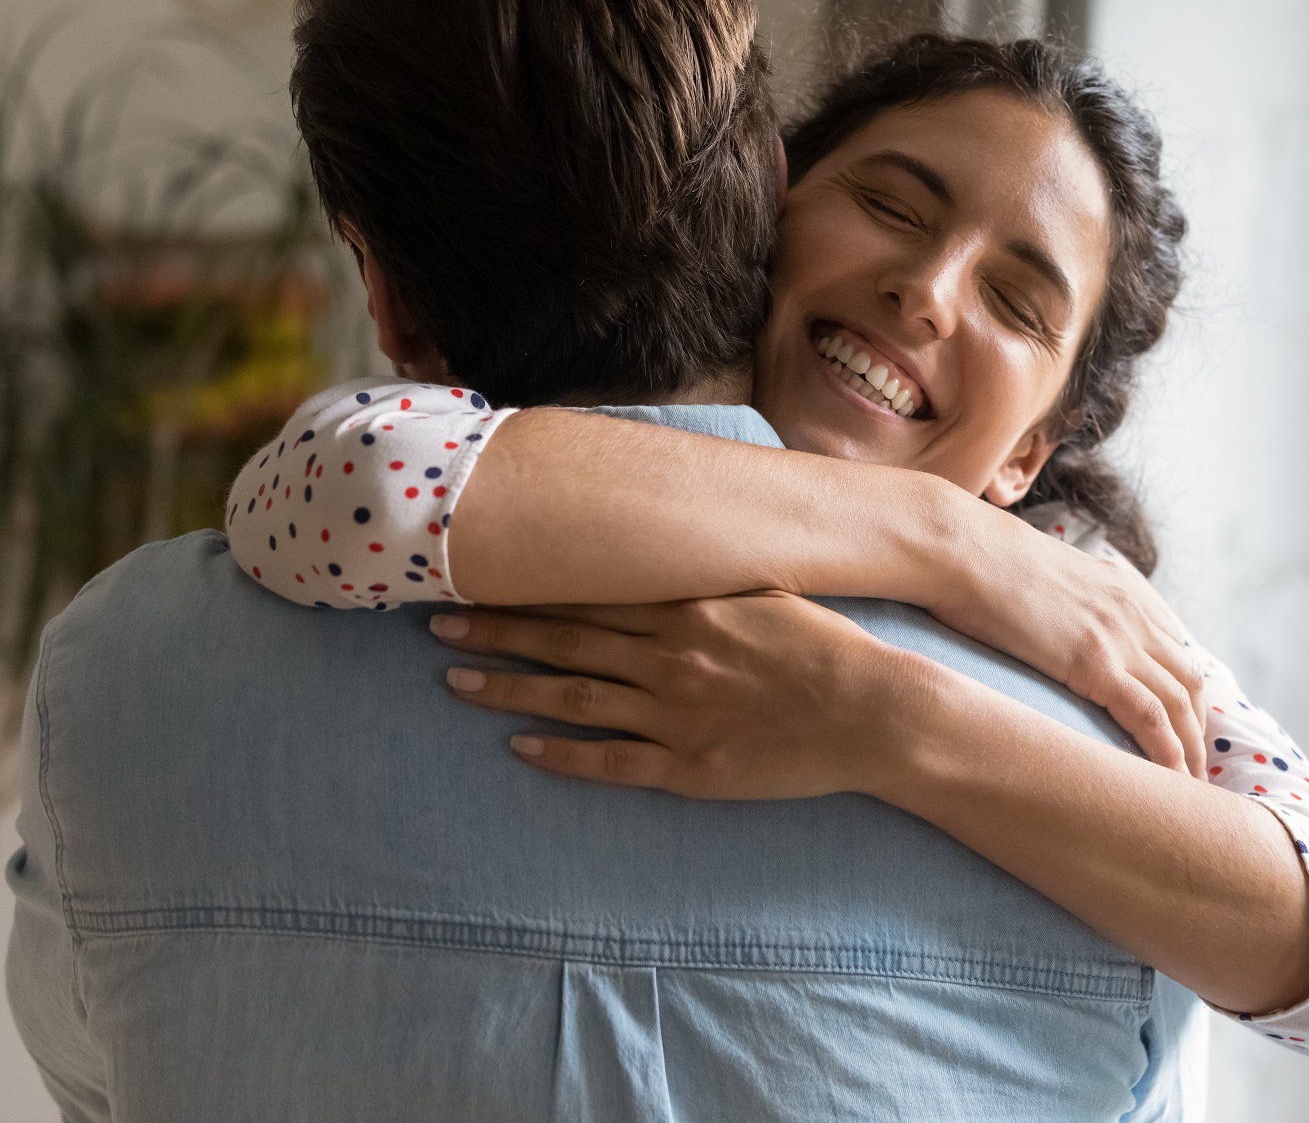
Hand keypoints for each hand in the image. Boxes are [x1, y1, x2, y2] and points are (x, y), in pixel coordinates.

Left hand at [429, 597, 937, 799]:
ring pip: (574, 698)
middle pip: (565, 641)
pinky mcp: (689, 768)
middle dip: (496, 630)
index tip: (476, 576)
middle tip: (435, 622)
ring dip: (510, 688)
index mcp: (689, 610)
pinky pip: (610, 762)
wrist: (873, 712)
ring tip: (454, 680)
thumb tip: (668, 540)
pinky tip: (519, 747)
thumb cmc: (827, 647)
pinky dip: (561, 755)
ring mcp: (676, 715)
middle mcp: (672, 658)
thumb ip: (712, 574)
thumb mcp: (769, 590)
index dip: (527, 587)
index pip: (589, 594)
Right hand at [923, 509, 1206, 777]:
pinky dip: (1167, 753)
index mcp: (1123, 588)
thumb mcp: (1042, 576)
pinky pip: (1149, 717)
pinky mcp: (1096, 662)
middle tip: (1192, 772)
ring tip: (1187, 792)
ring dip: (1190, 751)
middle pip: (1189, 681)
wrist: (960, 549)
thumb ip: (1066, 603)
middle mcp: (1133, 611)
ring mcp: (1119, 636)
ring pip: (1179, 704)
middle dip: (1196, 730)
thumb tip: (1050, 631)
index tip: (1183, 730)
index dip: (1186, 695)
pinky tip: (1169, 782)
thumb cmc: (980, 562)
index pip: (1177, 649)